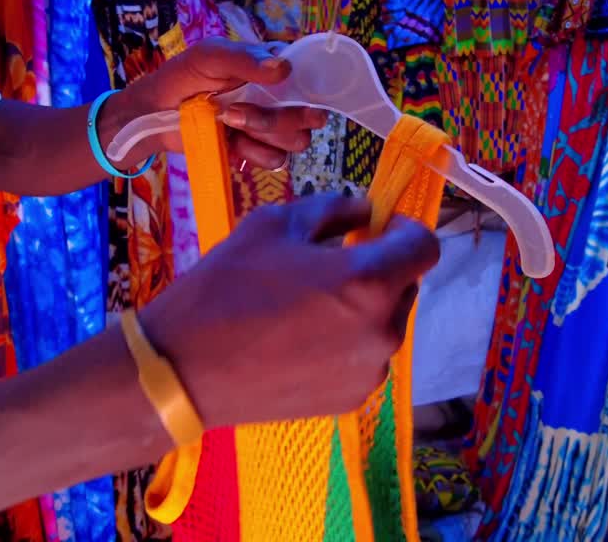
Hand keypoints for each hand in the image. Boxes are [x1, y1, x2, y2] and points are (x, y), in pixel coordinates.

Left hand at [126, 37, 328, 168]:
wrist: (156, 113)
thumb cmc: (184, 76)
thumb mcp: (210, 56)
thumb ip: (245, 59)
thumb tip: (283, 68)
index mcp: (275, 70)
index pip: (312, 79)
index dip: (308, 89)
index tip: (284, 92)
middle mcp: (281, 99)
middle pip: (310, 117)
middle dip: (277, 119)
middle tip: (236, 112)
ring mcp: (271, 127)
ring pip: (296, 141)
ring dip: (261, 133)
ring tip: (227, 122)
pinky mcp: (257, 152)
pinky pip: (275, 160)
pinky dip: (252, 153)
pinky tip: (229, 142)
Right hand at [138, 194, 440, 428]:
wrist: (183, 368)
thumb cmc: (225, 288)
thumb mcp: (273, 225)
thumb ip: (333, 209)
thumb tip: (365, 210)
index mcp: (368, 282)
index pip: (424, 246)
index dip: (405, 228)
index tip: (378, 226)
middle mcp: (382, 331)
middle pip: (405, 285)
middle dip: (378, 267)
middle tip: (328, 263)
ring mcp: (369, 370)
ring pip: (384, 322)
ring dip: (361, 305)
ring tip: (305, 304)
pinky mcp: (351, 398)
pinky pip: (364, 355)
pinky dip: (346, 340)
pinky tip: (298, 339)